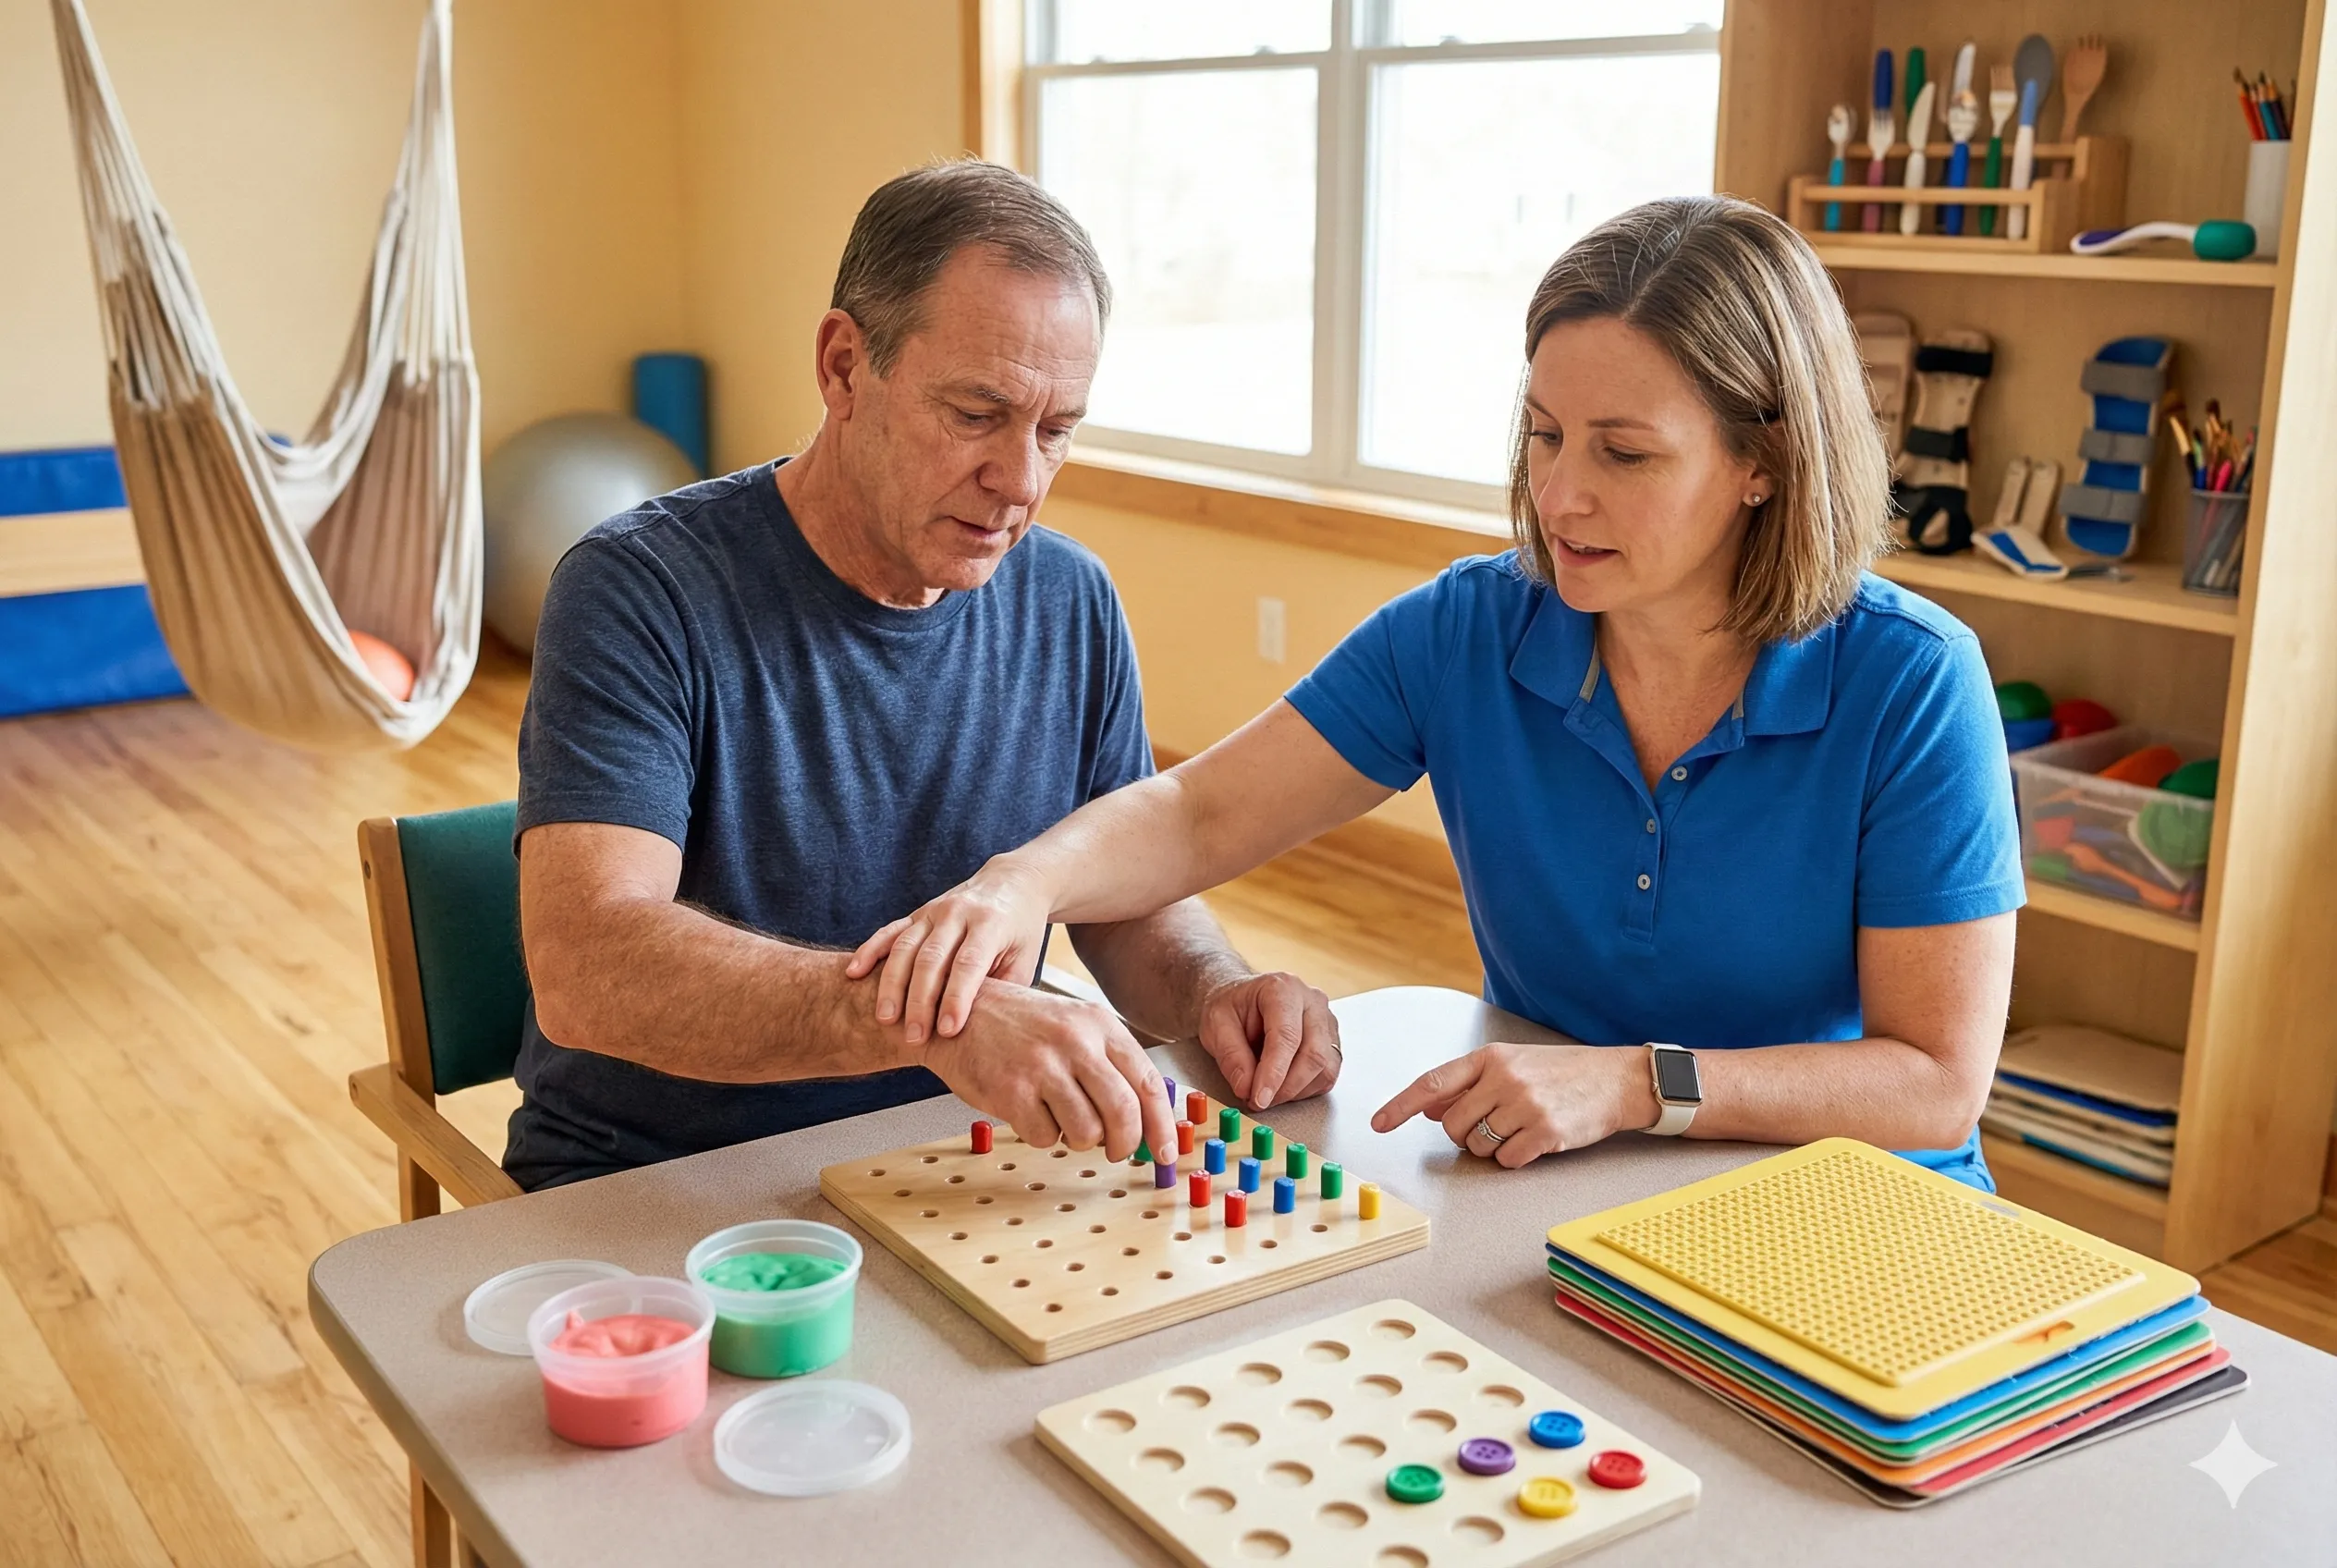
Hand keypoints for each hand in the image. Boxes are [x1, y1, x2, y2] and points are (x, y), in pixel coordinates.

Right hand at [847, 856, 1053, 1043]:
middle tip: (914, 1037)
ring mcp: (934, 911)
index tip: (947, 1031)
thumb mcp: (1025, 958)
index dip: (956, 998)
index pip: (968, 964)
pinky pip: (889, 932)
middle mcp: (958, 913)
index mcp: (990, 923)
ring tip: (885, 1019)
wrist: (1012, 883)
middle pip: (931, 959)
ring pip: (905, 947)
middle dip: (920, 1001)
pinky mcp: (918, 913)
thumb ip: (1005, 988)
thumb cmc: (1021, 930)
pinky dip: (870, 951)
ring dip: (892, 985)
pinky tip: (854, 973)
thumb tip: (983, 1027)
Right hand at [919, 980, 1176, 1162]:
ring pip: (1086, 1132)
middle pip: (1123, 1113)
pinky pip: (1044, 1137)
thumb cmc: (1021, 1026)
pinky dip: (1041, 1135)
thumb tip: (1147, 1122)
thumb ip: (1111, 1066)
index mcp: (1099, 1025)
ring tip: (1062, 1118)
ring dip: (1078, 1139)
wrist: (957, 1012)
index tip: (1168, 1151)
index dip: (1162, 1125)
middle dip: (1125, 1143)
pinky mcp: (1012, 1091)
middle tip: (1117, 1150)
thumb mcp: (1074, 1027)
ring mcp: (1042, 1066)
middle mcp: (1075, 1042)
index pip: (1148, 1084)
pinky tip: (1030, 1111)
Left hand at [1198, 971, 1338, 1109]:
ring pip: (1325, 1068)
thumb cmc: (1232, 1007)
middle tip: (1259, 1101)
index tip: (1259, 1098)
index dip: (1274, 1073)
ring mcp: (1326, 1021)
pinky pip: (1327, 1075)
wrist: (1243, 999)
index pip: (1286, 1036)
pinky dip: (1305, 1090)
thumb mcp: (1216, 1024)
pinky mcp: (1331, 1042)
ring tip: (1266, 1092)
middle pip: (1314, 1054)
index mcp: (1283, 988)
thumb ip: (1231, 1055)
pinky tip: (1282, 1085)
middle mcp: (1312, 1001)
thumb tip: (1246, 1088)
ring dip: (1295, 1091)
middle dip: (1286, 1087)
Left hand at [1369, 1042, 1657, 1167]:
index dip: (1400, 1105)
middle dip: (1464, 1135)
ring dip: (1491, 1147)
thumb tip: (1428, 1108)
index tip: (1378, 1123)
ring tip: (1519, 1129)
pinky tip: (1535, 1141)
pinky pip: (1507, 1161)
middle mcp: (1504, 1078)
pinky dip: (1515, 1158)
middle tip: (1492, 1126)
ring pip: (1478, 1146)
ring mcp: (1525, 1105)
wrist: (1617, 1080)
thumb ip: (1469, 1085)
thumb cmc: (1561, 1073)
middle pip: (1453, 1126)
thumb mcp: (1513, 1066)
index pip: (1433, 1082)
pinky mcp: (1546, 1131)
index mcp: (1490, 1058)